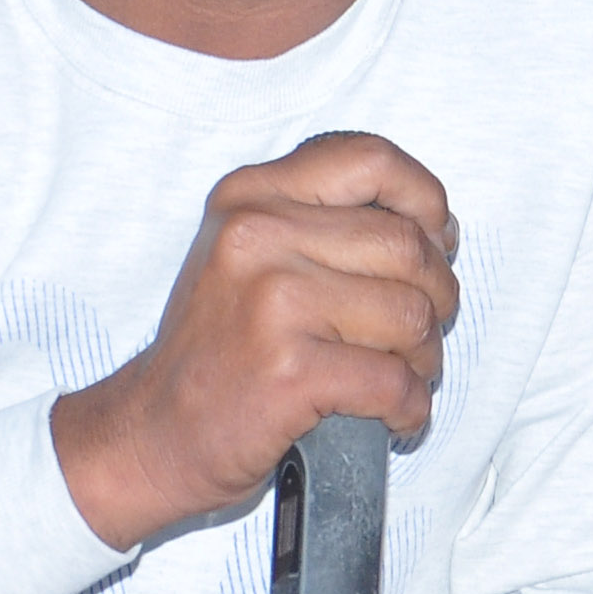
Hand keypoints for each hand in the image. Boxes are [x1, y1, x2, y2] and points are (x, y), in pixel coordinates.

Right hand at [51, 131, 458, 549]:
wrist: (154, 432)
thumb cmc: (219, 350)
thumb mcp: (250, 253)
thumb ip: (325, 222)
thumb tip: (438, 227)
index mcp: (251, 194)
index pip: (372, 161)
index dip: (426, 200)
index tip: (438, 242)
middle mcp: (257, 235)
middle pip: (407, 246)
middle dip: (437, 297)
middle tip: (420, 334)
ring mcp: (272, 302)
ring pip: (411, 315)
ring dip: (425, 359)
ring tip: (401, 377)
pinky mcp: (288, 371)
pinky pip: (395, 381)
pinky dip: (410, 407)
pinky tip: (393, 416)